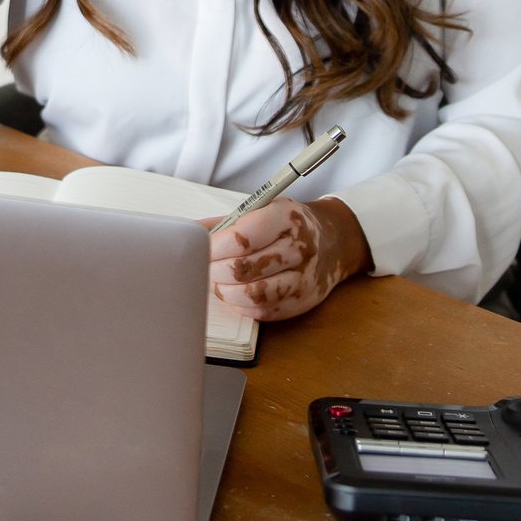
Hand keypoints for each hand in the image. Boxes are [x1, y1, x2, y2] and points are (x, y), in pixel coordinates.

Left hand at [208, 197, 371, 321]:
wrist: (332, 242)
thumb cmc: (287, 225)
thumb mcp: (263, 209)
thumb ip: (226, 223)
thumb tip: (187, 232)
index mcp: (286, 217)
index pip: (243, 237)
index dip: (215, 247)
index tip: (201, 249)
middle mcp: (299, 248)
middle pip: (244, 268)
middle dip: (215, 271)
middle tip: (204, 267)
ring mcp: (303, 278)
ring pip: (253, 294)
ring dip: (226, 291)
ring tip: (217, 282)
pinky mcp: (301, 302)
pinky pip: (263, 311)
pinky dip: (241, 305)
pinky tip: (235, 294)